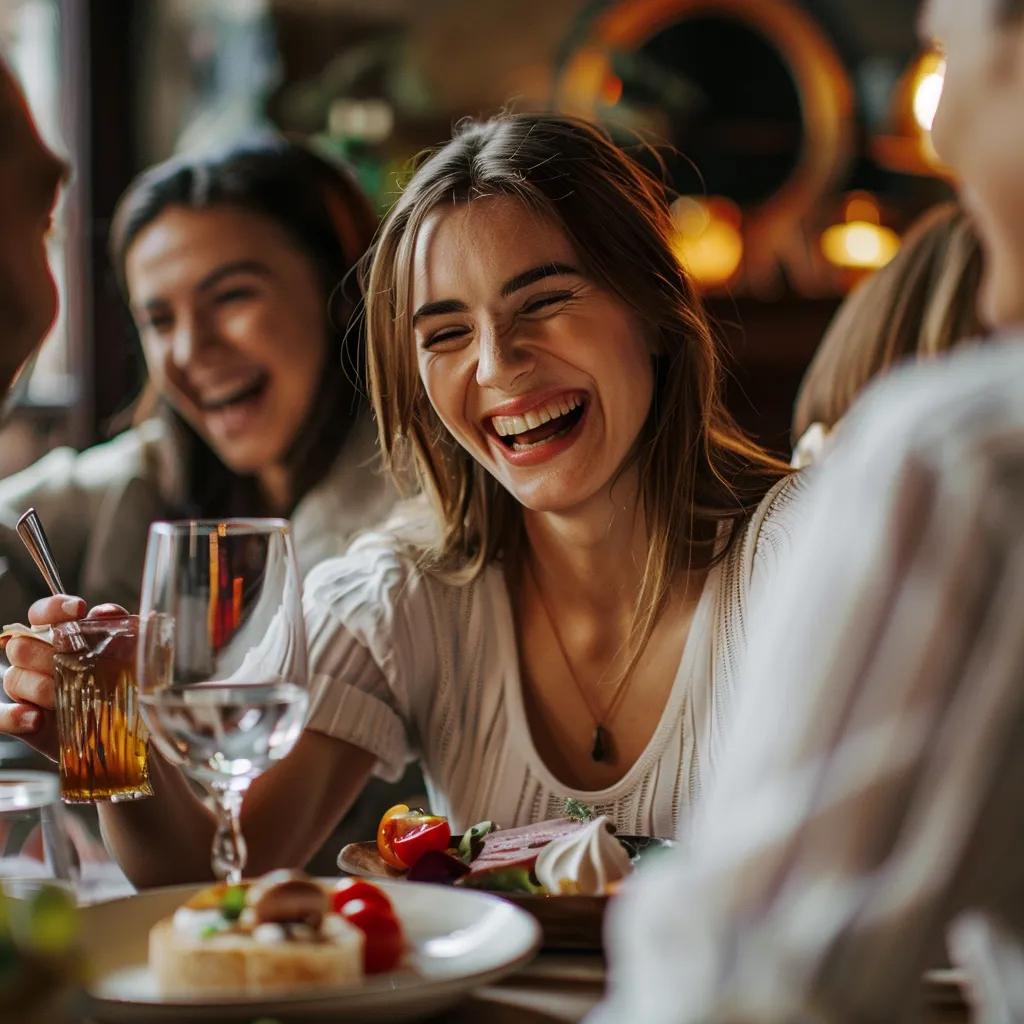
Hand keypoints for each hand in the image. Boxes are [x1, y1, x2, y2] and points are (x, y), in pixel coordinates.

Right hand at [1, 595, 127, 759]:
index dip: (53, 608)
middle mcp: (41, 662)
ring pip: (13, 678)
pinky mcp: (26, 724)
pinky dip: (14, 716)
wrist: (134, 731)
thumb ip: (120, 627)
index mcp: (64, 639)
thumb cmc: (131, 686)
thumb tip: (103, 612)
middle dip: (45, 655)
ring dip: (39, 688)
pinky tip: (36, 719)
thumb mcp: (135, 654)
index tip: (77, 609)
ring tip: (64, 699)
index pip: (42, 614)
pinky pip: (1, 716)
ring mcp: (31, 692)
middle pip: (20, 645)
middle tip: (74, 667)